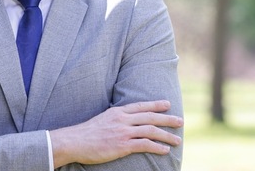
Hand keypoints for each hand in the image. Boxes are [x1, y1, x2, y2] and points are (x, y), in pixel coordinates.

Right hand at [49, 100, 183, 166]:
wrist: (74, 141)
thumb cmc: (86, 133)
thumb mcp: (103, 119)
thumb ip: (116, 118)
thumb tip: (126, 120)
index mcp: (118, 112)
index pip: (142, 106)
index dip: (156, 105)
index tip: (168, 104)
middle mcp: (123, 120)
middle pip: (151, 117)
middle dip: (168, 120)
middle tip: (180, 121)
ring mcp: (123, 132)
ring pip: (151, 131)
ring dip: (167, 136)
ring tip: (177, 140)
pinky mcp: (122, 145)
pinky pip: (145, 145)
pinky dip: (157, 147)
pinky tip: (165, 150)